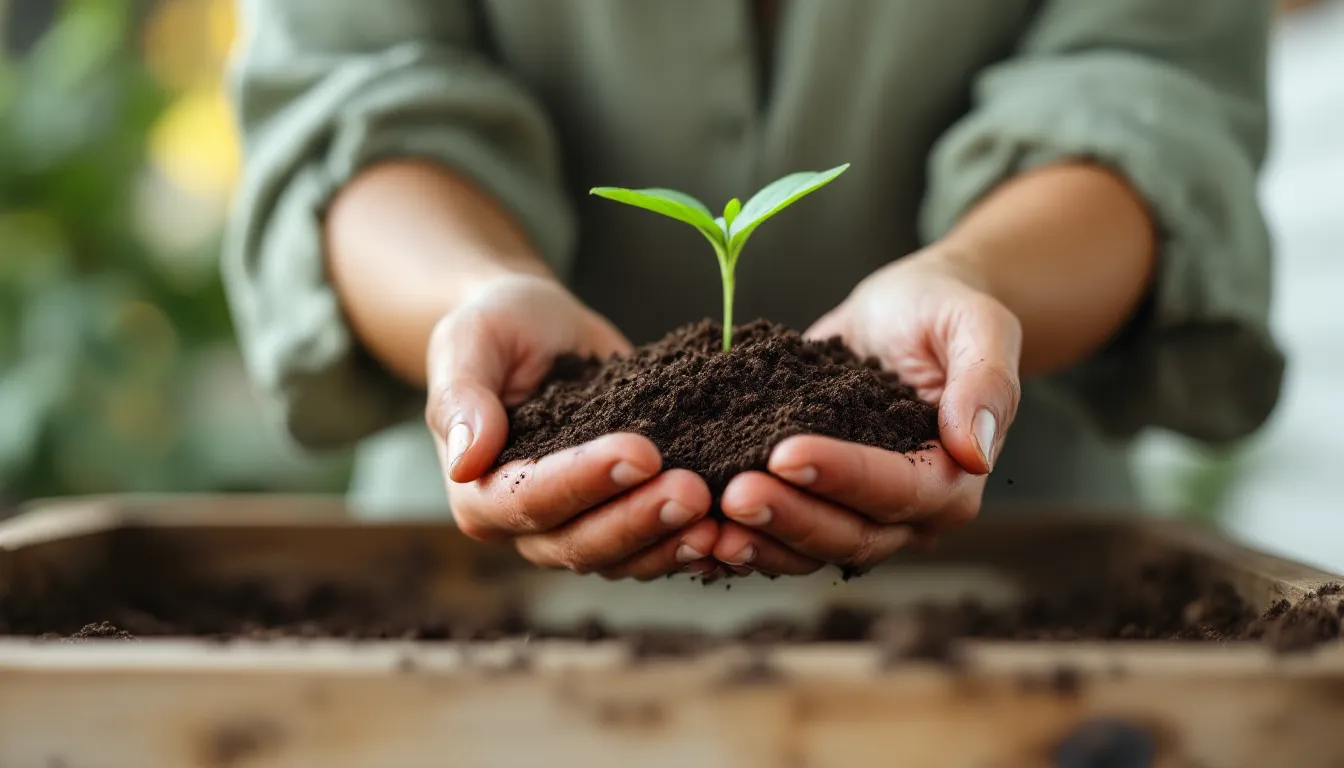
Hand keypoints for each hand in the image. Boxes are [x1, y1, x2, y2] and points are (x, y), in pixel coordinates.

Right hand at [426, 275, 719, 579]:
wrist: (542, 328)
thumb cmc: (499, 328)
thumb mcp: (470, 341)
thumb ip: (463, 397)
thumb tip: (464, 461)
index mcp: (479, 491)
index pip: (529, 499)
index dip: (584, 481)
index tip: (639, 453)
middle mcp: (527, 525)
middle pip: (581, 543)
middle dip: (639, 520)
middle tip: (693, 491)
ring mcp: (580, 526)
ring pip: (624, 557)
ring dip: (671, 541)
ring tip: (717, 515)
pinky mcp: (625, 516)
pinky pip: (657, 546)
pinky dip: (692, 543)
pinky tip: (733, 528)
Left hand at [712, 250, 1022, 574]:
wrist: (902, 312)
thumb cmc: (942, 312)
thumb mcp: (977, 324)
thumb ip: (984, 381)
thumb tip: (976, 450)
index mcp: (954, 478)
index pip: (899, 489)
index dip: (843, 475)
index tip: (785, 452)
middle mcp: (908, 513)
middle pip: (850, 534)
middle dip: (790, 516)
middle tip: (733, 494)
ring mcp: (856, 514)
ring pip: (809, 548)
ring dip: (759, 541)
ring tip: (707, 524)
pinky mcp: (813, 503)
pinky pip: (779, 534)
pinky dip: (741, 537)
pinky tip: (695, 530)